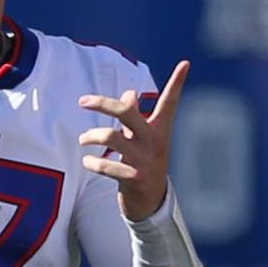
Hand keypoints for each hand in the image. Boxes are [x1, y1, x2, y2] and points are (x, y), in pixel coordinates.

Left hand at [82, 62, 192, 219]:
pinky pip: (106, 166)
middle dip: (102, 104)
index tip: (185, 63)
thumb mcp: (143, 140)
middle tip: (83, 102)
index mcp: (158, 130)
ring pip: (110, 137)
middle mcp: (153, 141)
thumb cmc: (144, 164)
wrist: (151, 203)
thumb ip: (134, 117)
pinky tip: (87, 162)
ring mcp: (145, 160)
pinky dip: (92, 163)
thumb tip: (129, 92)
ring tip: (82, 140)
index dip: (177, 82)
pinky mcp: (135, 179)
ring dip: (91, 137)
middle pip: (126, 112)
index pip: (169, 102)